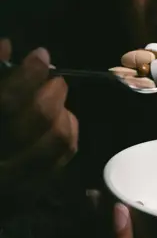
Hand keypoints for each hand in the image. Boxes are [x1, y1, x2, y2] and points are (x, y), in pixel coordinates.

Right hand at [0, 38, 78, 215]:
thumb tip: (6, 46)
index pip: (7, 102)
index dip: (28, 75)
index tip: (40, 55)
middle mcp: (2, 158)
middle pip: (39, 117)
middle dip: (52, 90)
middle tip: (52, 79)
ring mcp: (15, 180)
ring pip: (58, 138)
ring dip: (63, 110)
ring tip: (53, 100)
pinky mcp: (31, 190)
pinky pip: (64, 156)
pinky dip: (68, 130)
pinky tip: (59, 120)